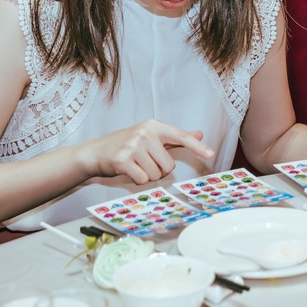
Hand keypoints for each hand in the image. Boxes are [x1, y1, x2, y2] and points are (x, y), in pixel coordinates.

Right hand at [77, 119, 213, 184]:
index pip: (180, 136)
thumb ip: (175, 137)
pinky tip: (128, 171)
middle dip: (158, 169)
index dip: (197, 146)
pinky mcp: (122, 160)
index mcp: (154, 126)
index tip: (210, 154)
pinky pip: (142, 180)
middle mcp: (145, 133)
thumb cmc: (127, 144)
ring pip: (156, 174)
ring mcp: (133, 146)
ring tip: (135, 165)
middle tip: (144, 161)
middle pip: (168, 165)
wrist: (96, 152)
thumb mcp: (151, 136)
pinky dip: (137, 180)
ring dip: (147, 175)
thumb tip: (199, 134)